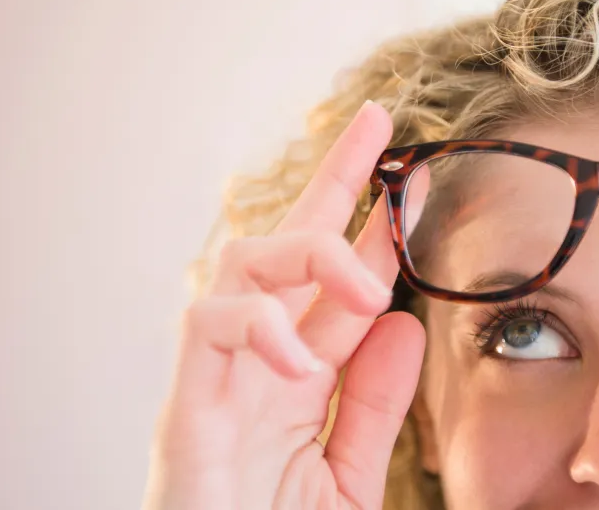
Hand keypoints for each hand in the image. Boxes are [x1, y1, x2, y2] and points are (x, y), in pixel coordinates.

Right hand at [141, 101, 429, 509]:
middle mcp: (253, 361)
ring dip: (307, 254)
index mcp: (295, 375)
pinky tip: (303, 359)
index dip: (371, 227)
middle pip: (286, 243)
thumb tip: (400, 322)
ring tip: (367, 283)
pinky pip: (209, 330)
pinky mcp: (184, 407)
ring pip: (241, 265)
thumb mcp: (346, 475)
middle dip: (331, 180)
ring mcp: (215, 377)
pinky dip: (260, 328)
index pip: (333, 282)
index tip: (415, 179)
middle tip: (377, 124)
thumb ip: (371, 405)